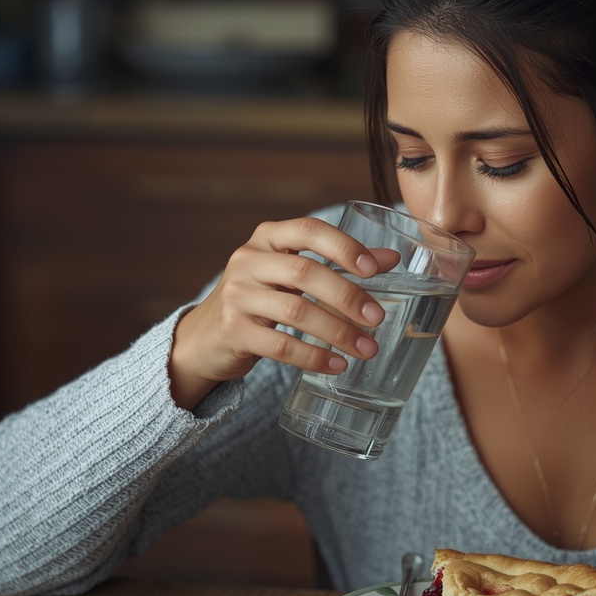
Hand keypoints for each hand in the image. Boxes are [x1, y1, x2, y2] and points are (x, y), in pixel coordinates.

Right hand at [169, 216, 399, 409]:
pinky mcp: (233, 330)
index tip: (374, 269)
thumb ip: (338, 263)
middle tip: (377, 318)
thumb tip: (392, 259)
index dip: (343, 246)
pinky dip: (313, 357)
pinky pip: (280, 346)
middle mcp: (248, 261)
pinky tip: (336, 365)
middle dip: (347, 296)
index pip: (308, 230)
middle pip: (306, 273)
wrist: (203, 336)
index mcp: (267, 238)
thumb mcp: (292, 274)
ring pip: (296, 312)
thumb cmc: (260, 298)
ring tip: (367, 348)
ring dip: (337, 332)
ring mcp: (236, 296)